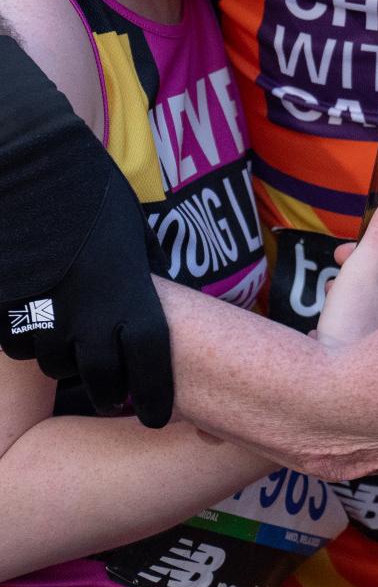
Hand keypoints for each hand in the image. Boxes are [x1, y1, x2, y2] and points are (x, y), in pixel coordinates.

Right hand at [0, 36, 173, 427]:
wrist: (33, 169)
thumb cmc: (90, 192)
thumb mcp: (133, 226)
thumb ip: (143, 263)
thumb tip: (152, 275)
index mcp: (130, 297)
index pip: (150, 365)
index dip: (154, 397)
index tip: (155, 417)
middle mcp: (90, 317)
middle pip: (99, 379)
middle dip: (106, 390)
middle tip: (110, 394)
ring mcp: (45, 315)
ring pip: (52, 362)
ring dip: (63, 360)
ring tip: (69, 346)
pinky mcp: (6, 309)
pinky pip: (16, 341)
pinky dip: (26, 338)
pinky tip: (33, 321)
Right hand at [316, 186, 377, 350]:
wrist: (342, 387)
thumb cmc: (351, 324)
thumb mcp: (362, 268)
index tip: (354, 237)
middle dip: (363, 255)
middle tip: (338, 263)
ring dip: (355, 281)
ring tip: (334, 296)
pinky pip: (376, 309)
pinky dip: (355, 307)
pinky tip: (335, 322)